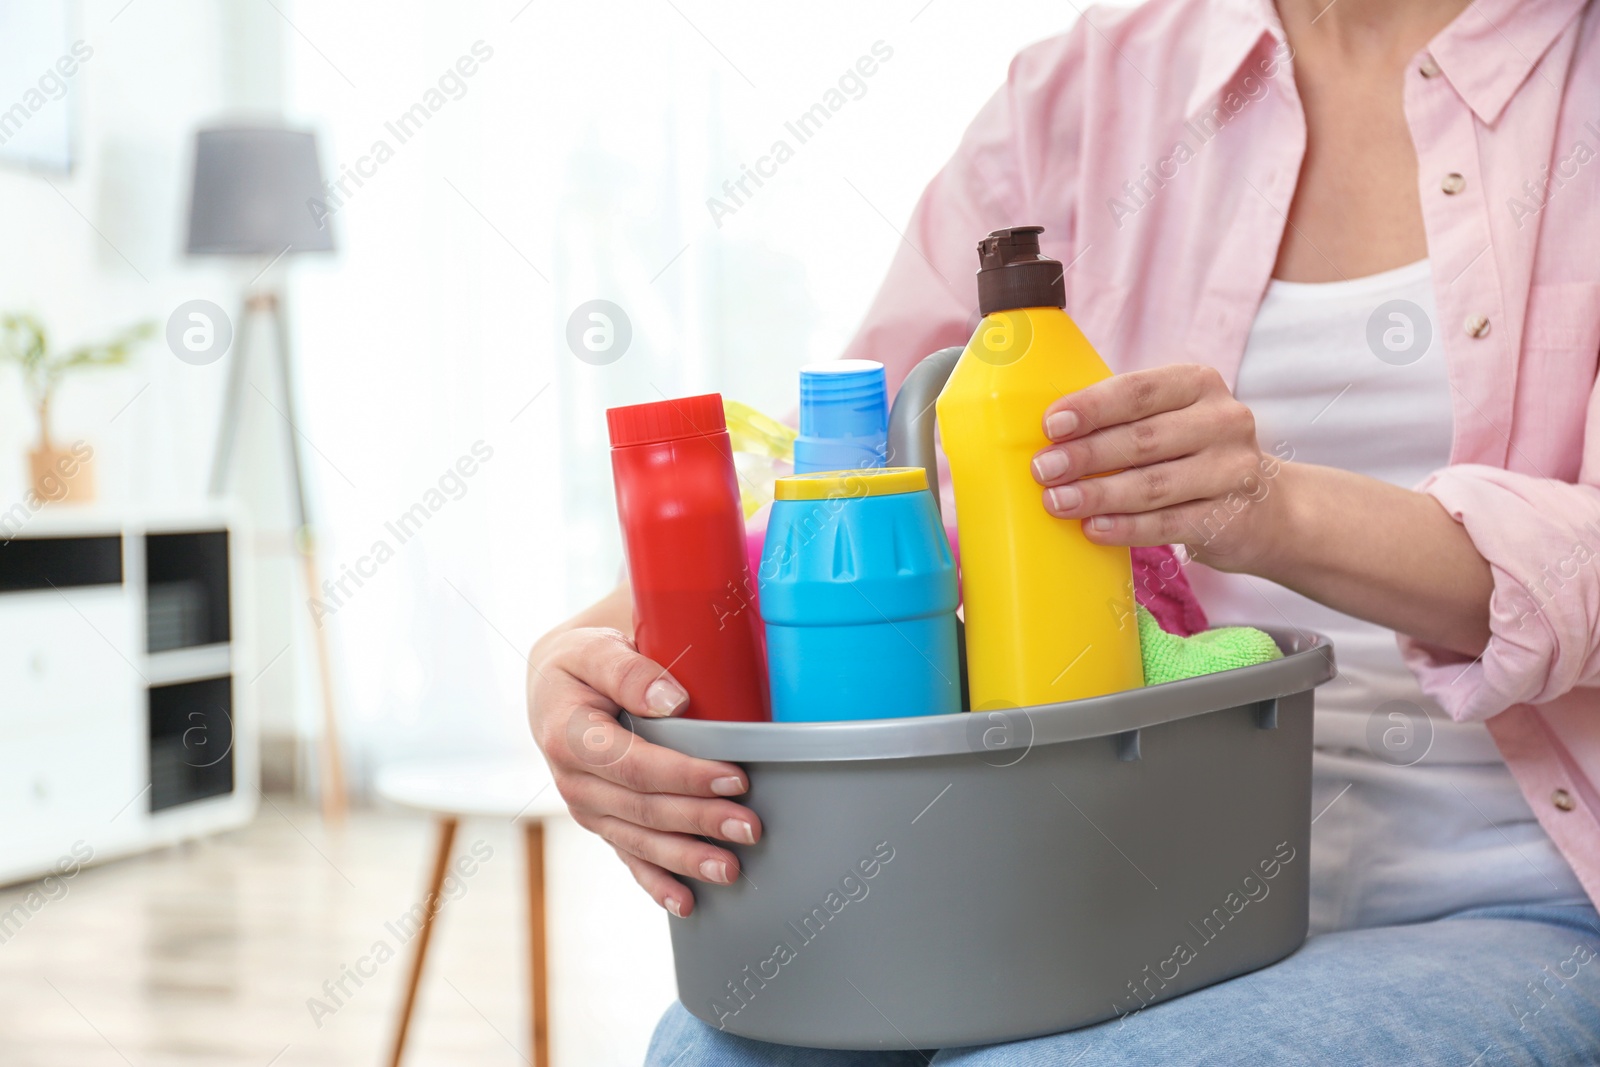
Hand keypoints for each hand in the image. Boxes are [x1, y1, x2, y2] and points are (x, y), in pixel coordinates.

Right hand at [527, 627, 758, 916]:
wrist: (556, 685)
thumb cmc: (582, 662)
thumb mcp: (594, 648)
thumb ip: (628, 671)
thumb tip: (672, 702)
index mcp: (569, 735)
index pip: (635, 764)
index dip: (685, 777)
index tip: (732, 779)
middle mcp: (573, 780)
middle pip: (643, 809)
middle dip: (700, 822)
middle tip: (750, 827)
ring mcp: (586, 807)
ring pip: (640, 840)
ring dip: (687, 859)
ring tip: (731, 869)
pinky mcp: (601, 820)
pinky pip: (628, 857)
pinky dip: (657, 883)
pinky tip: (686, 904)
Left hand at [1030, 364, 1287, 571]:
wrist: (1267, 508)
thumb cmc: (1192, 455)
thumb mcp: (1170, 420)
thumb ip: (1122, 418)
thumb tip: (1049, 433)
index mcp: (1198, 384)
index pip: (1138, 391)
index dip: (1092, 407)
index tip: (1051, 426)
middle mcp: (1224, 420)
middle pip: (1142, 438)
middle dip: (1086, 455)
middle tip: (1043, 470)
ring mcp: (1233, 469)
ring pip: (1153, 484)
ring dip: (1098, 494)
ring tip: (1057, 502)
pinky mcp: (1232, 517)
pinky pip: (1169, 524)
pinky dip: (1126, 528)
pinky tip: (1093, 529)